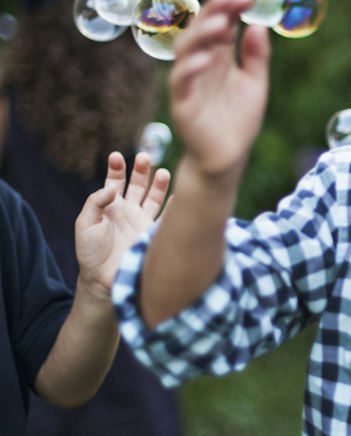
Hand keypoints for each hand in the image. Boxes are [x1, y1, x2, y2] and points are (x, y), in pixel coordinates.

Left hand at [75, 151, 170, 296]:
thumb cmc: (90, 252)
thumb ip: (95, 202)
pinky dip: (174, 207)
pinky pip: (166, 218)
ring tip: (162, 172)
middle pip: (137, 184)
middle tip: (144, 157)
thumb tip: (113, 187)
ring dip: (158, 184)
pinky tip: (179, 197)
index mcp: (110, 206)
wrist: (103, 279)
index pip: (115, 181)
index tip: (116, 157)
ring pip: (154, 197)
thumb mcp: (85, 224)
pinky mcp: (152, 234)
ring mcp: (142, 221)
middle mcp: (128, 210)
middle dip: (141, 170)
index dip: (117, 168)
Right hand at [169, 0, 270, 179]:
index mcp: (219, 55)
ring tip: (219, 22)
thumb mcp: (256, 83)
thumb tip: (258, 24)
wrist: (228, 157)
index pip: (221, 23)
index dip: (230, 7)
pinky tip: (205, 59)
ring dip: (200, 34)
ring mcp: (189, 82)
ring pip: (186, 50)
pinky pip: (181, 82)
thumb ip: (257, 56)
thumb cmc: (239, 119)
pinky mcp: (182, 104)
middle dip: (213, 10)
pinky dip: (191, 69)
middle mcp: (201, 64)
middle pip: (201, 29)